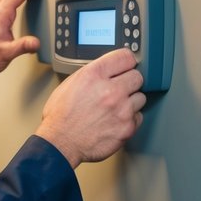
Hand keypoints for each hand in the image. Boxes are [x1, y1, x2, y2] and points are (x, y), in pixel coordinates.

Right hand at [35, 48, 145, 167]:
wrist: (60, 143)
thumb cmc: (61, 117)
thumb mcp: (70, 84)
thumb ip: (93, 74)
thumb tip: (108, 70)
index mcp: (94, 75)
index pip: (125, 57)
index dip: (125, 62)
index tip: (126, 66)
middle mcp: (110, 90)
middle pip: (137, 76)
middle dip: (129, 82)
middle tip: (119, 89)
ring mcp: (121, 109)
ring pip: (140, 97)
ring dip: (130, 101)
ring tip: (115, 107)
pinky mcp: (127, 127)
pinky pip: (138, 117)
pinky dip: (129, 119)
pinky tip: (115, 120)